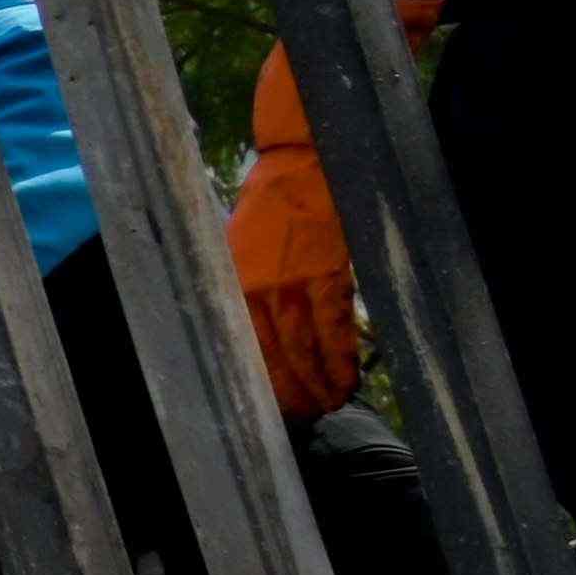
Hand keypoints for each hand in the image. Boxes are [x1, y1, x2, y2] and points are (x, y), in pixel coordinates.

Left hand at [229, 41, 366, 416]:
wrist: (302, 151)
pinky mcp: (325, 270)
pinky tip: (345, 382)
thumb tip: (251, 331)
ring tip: (328, 409)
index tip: (264, 413)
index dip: (255, 387)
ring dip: (316, 387)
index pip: (240, 350)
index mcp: (230, 285)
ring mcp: (290, 282)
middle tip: (301, 423)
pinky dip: (338, 360)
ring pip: (301, 352)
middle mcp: (254, 289)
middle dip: (286, 397)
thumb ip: (244, 288)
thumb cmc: (272, 198)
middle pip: (268, 360)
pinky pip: (331, 328)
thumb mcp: (240, 246)